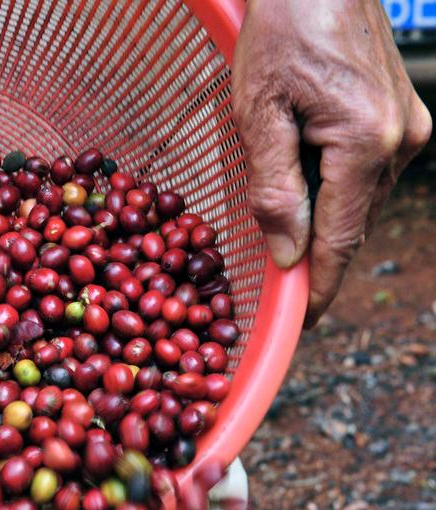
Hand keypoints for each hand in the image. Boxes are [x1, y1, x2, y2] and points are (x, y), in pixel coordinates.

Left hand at [232, 0, 430, 325]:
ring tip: (286, 231)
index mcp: (365, 143)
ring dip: (325, 218)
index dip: (321, 285)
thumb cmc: (281, 31)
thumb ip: (273, 188)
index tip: (303, 320)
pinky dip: (336, 188)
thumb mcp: (258, 111)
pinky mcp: (402, 115)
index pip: (341, 238)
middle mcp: (400, 141)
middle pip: (353, 221)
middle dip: (316, 253)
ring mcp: (409, 127)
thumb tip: (287, 254)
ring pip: (359, 198)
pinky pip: (366, 172)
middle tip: (282, 285)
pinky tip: (306, 185)